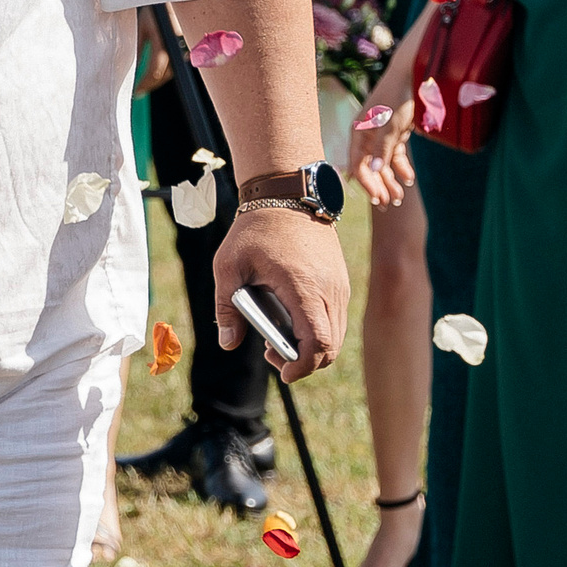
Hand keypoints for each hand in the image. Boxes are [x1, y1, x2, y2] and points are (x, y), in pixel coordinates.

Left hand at [211, 202, 348, 382]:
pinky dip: (319, 331)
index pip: (318, 342)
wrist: (288, 194)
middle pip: (331, 346)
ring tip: (279, 341)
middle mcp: (330, 289)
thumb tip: (227, 343)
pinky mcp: (340, 281)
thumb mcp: (229, 265)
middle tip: (273, 357)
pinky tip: (291, 323)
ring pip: (336, 334)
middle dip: (305, 362)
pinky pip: (336, 318)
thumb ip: (226, 307)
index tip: (282, 372)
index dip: (303, 365)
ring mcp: (339, 285)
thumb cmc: (256, 229)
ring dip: (313, 347)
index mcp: (304, 287)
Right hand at [353, 94, 414, 209]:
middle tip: (390, 204)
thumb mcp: (390, 125)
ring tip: (400, 197)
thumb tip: (374, 172)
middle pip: (371, 167)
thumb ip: (383, 149)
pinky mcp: (396, 133)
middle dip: (379, 186)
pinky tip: (409, 179)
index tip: (377, 198)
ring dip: (391, 180)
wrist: (413, 74)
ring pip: (384, 163)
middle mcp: (367, 135)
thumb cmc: (397, 97)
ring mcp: (382, 134)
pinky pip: (396, 155)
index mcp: (359, 132)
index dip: (366, 182)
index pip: (358, 164)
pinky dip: (402, 167)